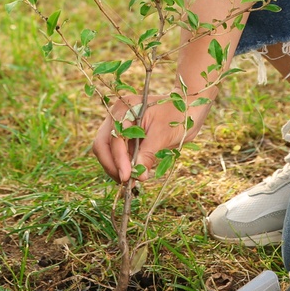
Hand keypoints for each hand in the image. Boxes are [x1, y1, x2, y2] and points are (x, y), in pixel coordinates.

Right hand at [89, 93, 210, 183]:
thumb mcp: (164, 134)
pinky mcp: (124, 136)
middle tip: (126, 182)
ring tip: (131, 180)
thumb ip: (148, 154)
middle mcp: (116, 115)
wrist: (187, 109)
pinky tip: (132, 174)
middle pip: (102, 144)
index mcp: (125, 108)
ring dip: (115, 167)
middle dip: (112, 165)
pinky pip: (116, 153)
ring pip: (106, 151)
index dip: (119, 160)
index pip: (114, 138)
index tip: (127, 177)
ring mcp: (118, 125)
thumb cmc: (178, 117)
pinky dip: (122, 165)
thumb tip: (139, 176)